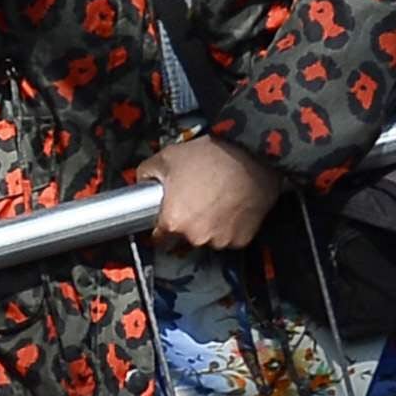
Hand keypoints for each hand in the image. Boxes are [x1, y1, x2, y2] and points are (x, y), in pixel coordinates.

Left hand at [150, 132, 283, 250]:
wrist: (253, 155)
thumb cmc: (213, 156)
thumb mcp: (167, 157)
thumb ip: (147, 174)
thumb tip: (142, 182)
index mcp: (173, 220)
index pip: (158, 238)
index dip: (161, 226)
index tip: (167, 217)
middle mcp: (195, 236)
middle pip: (184, 238)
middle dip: (187, 222)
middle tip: (196, 199)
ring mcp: (220, 240)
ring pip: (208, 238)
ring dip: (209, 225)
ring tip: (215, 199)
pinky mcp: (241, 239)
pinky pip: (230, 237)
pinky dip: (229, 226)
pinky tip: (229, 206)